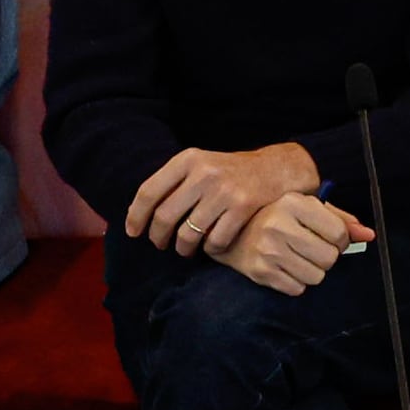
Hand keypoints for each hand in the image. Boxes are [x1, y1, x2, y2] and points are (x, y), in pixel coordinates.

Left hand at [125, 142, 317, 261]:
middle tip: (160, 244)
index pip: (149, 192)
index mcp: (187, 159)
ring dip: (182, 248)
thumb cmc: (231, 172)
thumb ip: (174, 182)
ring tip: (184, 249)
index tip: (133, 232)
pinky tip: (211, 246)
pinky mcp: (243, 208)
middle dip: (157, 237)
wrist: (276, 169)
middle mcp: (203, 173)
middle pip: (164, 217)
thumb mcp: (201, 164)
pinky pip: (215, 242)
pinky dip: (210, 250)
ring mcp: (224, 191)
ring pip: (188, 234)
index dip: (136, 216)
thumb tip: (139, 213)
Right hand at [216, 190, 370, 294]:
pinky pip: (297, 288)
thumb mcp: (305, 208)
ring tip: (297, 258)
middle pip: (329, 258)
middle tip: (311, 249)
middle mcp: (278, 225)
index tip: (329, 238)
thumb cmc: (275, 217)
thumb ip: (339, 219)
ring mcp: (268, 250)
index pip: (338, 233)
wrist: (229, 232)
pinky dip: (295, 282)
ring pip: (315, 276)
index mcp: (293, 203)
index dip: (340, 240)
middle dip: (326, 257)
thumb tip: (369, 235)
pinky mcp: (260, 272)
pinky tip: (284, 267)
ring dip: (311, 271)